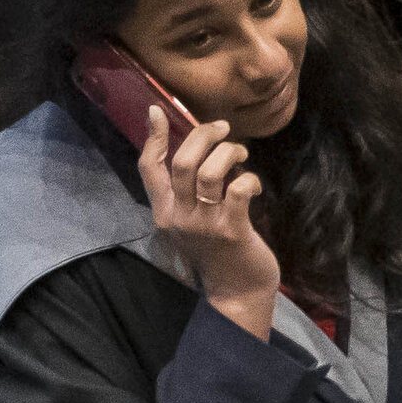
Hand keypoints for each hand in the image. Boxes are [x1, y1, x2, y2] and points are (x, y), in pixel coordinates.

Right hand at [140, 102, 278, 334]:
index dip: (152, 136)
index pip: (148, 166)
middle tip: (223, 128)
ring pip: (210, 172)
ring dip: (229, 153)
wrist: (237, 292)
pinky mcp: (231, 230)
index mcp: (163, 210)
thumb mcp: (191, 222)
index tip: (158, 110)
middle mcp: (178, 215)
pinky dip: (249, 179)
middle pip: (183, 161)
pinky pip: (238, 191)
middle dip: (203, 136)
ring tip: (241, 153)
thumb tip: (198, 153)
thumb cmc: (218, 251)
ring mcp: (204, 223)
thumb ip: (187, 193)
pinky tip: (253, 183)